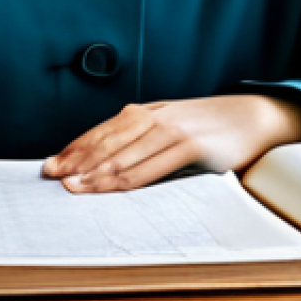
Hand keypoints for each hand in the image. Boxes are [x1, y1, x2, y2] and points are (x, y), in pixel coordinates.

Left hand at [42, 94, 300, 193]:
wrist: (250, 116)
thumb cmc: (206, 127)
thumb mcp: (169, 127)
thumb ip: (141, 141)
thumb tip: (106, 165)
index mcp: (144, 112)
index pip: (100, 132)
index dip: (73, 149)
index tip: (51, 164)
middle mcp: (153, 117)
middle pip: (106, 142)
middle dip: (76, 160)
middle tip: (51, 176)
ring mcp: (172, 130)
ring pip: (125, 154)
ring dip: (97, 172)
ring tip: (74, 187)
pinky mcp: (192, 146)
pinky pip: (154, 165)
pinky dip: (130, 177)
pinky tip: (113, 187)